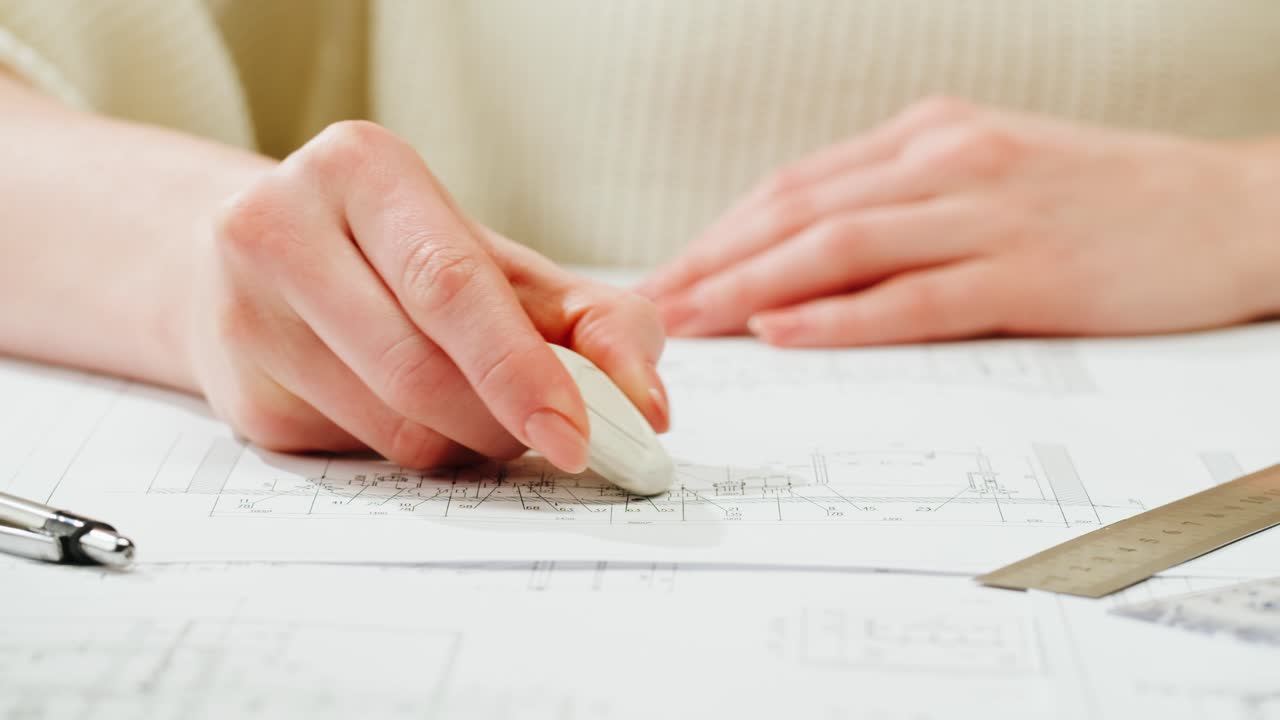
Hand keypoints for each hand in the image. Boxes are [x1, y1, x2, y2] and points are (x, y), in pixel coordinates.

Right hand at [187, 121, 667, 470]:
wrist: (269, 262)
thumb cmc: (408, 261)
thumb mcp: (506, 266)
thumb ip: (595, 320)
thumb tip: (650, 407)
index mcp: (362, 169)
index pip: (450, 283)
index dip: (521, 369)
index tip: (578, 434)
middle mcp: (281, 226)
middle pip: (420, 367)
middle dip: (504, 419)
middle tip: (552, 434)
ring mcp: (247, 315)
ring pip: (392, 426)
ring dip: (467, 442)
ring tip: (479, 410)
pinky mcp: (240, 394)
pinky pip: (359, 457)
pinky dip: (414, 452)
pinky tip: (412, 412)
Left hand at [640, 98, 1279, 345]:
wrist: (1234, 211)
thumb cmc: (1107, 201)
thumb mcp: (993, 173)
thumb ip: (908, 202)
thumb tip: (813, 254)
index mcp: (932, 137)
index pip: (799, 185)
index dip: (724, 231)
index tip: (672, 271)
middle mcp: (949, 161)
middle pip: (801, 211)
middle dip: (715, 259)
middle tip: (652, 303)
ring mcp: (989, 212)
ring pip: (840, 247)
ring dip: (751, 285)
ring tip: (689, 319)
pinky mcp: (1029, 270)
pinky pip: (914, 296)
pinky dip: (841, 316)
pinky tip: (783, 331)